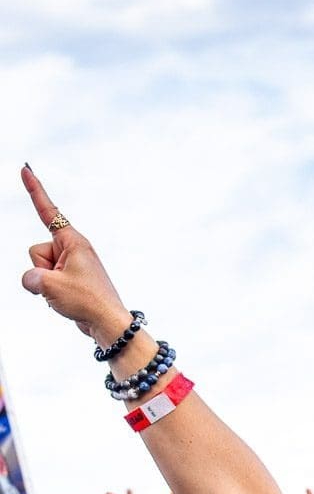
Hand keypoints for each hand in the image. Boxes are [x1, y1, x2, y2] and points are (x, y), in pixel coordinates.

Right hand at [19, 167, 132, 346]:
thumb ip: (30, 278)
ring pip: (39, 269)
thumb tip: (31, 281)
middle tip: (64, 285)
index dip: (34, 190)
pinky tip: (68, 302)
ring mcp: (71, 266)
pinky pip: (47, 282)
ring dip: (47, 284)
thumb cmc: (87, 302)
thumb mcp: (50, 286)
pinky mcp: (70, 280)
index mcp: (73, 242)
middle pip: (35, 250)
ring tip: (69, 295)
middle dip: (41, 269)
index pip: (48, 211)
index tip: (25, 169)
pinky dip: (52, 293)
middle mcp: (72, 250)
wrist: (108, 324)